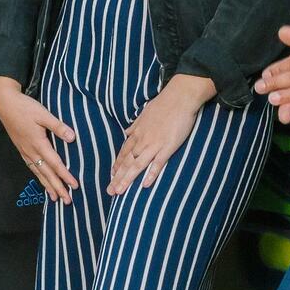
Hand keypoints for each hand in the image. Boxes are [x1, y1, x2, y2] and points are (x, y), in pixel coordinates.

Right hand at [0, 77, 77, 202]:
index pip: (55, 164)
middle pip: (46, 173)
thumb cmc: (25, 107)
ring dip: (47, 185)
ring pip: (38, 172)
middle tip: (67, 201)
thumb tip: (72, 138)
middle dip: (57, 187)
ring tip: (55, 198)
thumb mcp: (43, 114)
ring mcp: (25, 151)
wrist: (5, 104)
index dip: (65, 176)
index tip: (75, 186)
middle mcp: (31, 151)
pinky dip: (38, 177)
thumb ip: (58, 126)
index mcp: (38, 143)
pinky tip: (41, 180)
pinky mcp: (21, 149)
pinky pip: (31, 167)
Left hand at [108, 74, 214, 194]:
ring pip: (137, 165)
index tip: (111, 175)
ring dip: (127, 179)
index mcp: (137, 132)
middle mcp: (142, 140)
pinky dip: (151, 174)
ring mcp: (154, 144)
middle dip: (117, 177)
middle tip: (109, 191)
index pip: (124, 152)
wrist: (179, 97)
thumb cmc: (163, 104)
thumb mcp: (144, 113)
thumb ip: (135, 125)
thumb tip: (127, 131)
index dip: (117, 165)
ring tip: (120, 192)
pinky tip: (145, 185)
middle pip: (127, 162)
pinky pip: (157, 163)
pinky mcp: (167, 147)